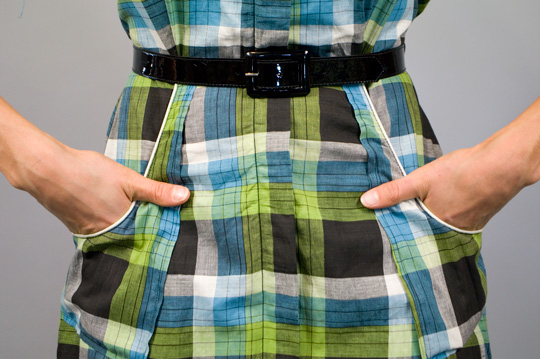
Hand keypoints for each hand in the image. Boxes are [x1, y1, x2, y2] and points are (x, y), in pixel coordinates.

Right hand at [17, 141, 189, 234]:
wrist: (45, 169)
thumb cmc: (86, 172)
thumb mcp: (128, 179)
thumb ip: (157, 192)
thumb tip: (184, 197)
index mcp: (122, 227)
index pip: (148, 236)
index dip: (160, 230)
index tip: (173, 227)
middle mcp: (106, 236)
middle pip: (132, 237)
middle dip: (145, 230)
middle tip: (160, 224)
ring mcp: (90, 234)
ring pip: (117, 233)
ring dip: (127, 227)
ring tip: (136, 215)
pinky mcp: (78, 228)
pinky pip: (101, 230)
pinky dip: (110, 223)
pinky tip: (112, 211)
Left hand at [360, 144, 527, 230]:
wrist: (502, 165)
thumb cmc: (464, 172)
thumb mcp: (421, 179)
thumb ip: (393, 192)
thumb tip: (366, 201)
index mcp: (434, 229)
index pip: (407, 236)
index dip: (395, 230)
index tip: (381, 228)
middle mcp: (450, 234)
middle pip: (422, 233)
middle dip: (410, 227)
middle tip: (393, 220)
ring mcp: (464, 228)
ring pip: (437, 226)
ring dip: (427, 219)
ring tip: (418, 209)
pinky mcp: (475, 220)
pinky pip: (452, 221)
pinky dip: (443, 214)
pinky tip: (441, 203)